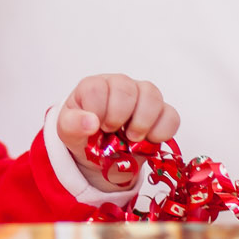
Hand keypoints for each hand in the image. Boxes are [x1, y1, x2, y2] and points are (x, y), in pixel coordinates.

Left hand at [57, 74, 179, 191]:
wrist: (101, 153)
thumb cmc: (83, 134)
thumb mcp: (68, 131)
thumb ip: (72, 125)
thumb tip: (90, 122)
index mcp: (94, 86)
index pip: (97, 88)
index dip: (97, 110)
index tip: (96, 127)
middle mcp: (120, 85)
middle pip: (126, 89)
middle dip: (118, 116)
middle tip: (112, 132)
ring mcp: (142, 96)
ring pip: (152, 96)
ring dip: (141, 122)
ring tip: (131, 138)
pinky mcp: (161, 112)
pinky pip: (171, 116)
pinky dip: (161, 132)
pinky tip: (148, 140)